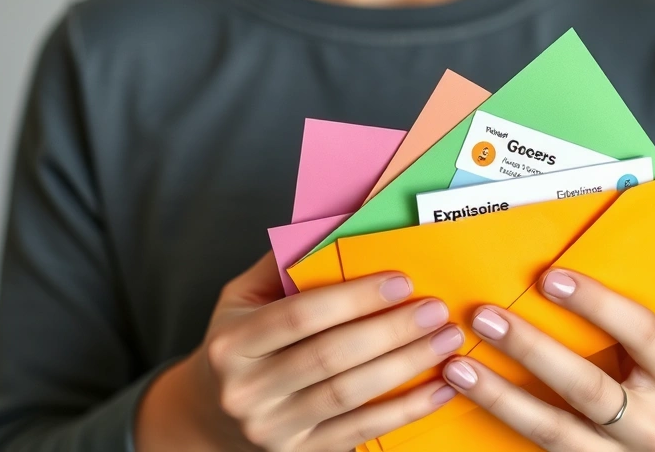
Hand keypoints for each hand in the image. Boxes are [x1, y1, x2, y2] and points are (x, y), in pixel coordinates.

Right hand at [136, 252, 463, 451]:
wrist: (208, 416)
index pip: (300, 315)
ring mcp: (273, 428)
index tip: (401, 281)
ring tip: (445, 341)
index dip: (354, 297)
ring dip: (406, 366)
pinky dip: (405, 411)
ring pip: (351, 395)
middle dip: (391, 331)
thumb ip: (283, 265)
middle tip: (435, 309)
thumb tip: (339, 224)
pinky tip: (439, 390)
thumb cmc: (237, 344)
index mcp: (233, 343)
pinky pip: (361, 432)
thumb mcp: (241, 300)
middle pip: (331, 356)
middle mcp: (247, 390)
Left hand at [440, 270, 654, 451]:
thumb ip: (615, 323)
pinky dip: (501, 418)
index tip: (549, 277)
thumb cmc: (648, 377)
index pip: (642, 332)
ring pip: (553, 429)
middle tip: (485, 318)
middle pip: (588, 387)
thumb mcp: (650, 351)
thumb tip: (547, 273)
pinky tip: (469, 396)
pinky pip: (539, 446)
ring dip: (500, 396)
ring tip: (460, 367)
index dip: (596, 304)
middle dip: (532, 350)